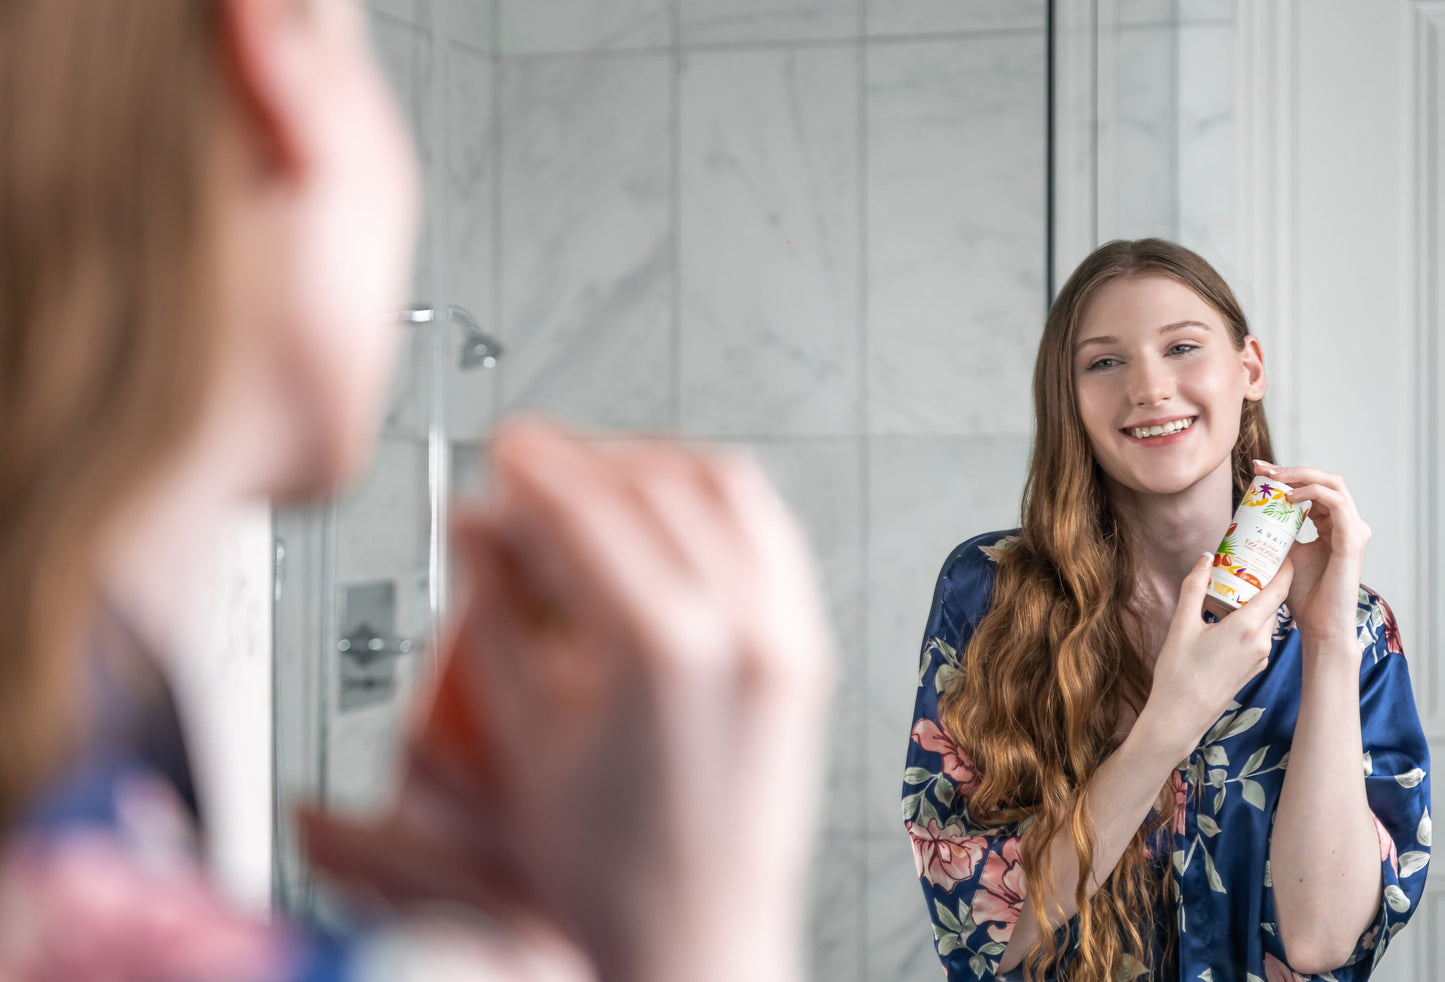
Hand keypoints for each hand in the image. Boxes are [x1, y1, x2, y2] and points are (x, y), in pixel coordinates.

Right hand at [303, 417, 833, 981]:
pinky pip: (770, 533)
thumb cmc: (610, 879)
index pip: (585, 512)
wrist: (695, 942)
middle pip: (652, 485)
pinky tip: (674, 513)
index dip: (531, 470)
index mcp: (661, 650)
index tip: (501, 454)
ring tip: (597, 479)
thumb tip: (477, 534)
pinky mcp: (807, 652)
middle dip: (582, 460)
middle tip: (531, 465)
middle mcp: (740, 630)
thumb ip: (493, 618)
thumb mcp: (522, 740)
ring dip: (650, 466)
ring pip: (723, 489)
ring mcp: (785, 638)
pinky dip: (716, 500)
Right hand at [1141, 552, 1293, 757]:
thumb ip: (1194, 588)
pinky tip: (1230, 616)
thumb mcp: (1182, 625)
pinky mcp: (1254, 667)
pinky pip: (1258, 635)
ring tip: (1237, 586)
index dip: (1284, 566)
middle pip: (1273, 602)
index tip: (1279, 548)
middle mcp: (1261, 642)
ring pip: (1266, 619)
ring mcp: (1260, 657)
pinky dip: (1250, 620)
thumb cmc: (1179, 672)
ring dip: (1256, 601)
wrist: (1182, 715)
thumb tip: (1205, 558)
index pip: (1278, 589)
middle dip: (1266, 580)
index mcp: (1246, 627)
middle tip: (1252, 560)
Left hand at [1253, 461, 1369, 647]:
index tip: (1257, 470)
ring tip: (1273, 478)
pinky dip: (1312, 493)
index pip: (1313, 487)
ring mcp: (1353, 529)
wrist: (1319, 623)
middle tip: (1262, 468)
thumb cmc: (1302, 594)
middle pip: (1324, 479)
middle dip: (1291, 469)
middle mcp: (1347, 523)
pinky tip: (1289, 497)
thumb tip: (1247, 520)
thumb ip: (1275, 535)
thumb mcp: (1283, 555)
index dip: (1286, 474)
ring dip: (1300, 475)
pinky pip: (1336, 503)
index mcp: (1332, 525)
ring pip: (1332, 483)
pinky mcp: (1353, 539)